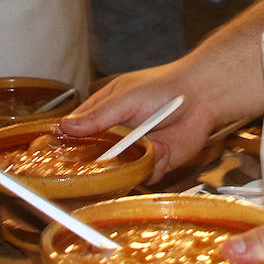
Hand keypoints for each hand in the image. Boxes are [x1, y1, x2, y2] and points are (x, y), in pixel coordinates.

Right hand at [60, 64, 218, 178]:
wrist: (201, 97)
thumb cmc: (163, 87)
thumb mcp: (126, 97)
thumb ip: (98, 115)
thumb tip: (66, 126)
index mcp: (105, 111)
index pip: (78, 130)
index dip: (70, 144)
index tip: (62, 156)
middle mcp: (118, 133)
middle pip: (97, 158)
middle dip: (101, 164)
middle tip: (109, 159)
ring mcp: (136, 149)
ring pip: (120, 172)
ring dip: (131, 165)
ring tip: (148, 144)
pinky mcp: (155, 162)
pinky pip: (145, 176)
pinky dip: (153, 166)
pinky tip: (164, 149)